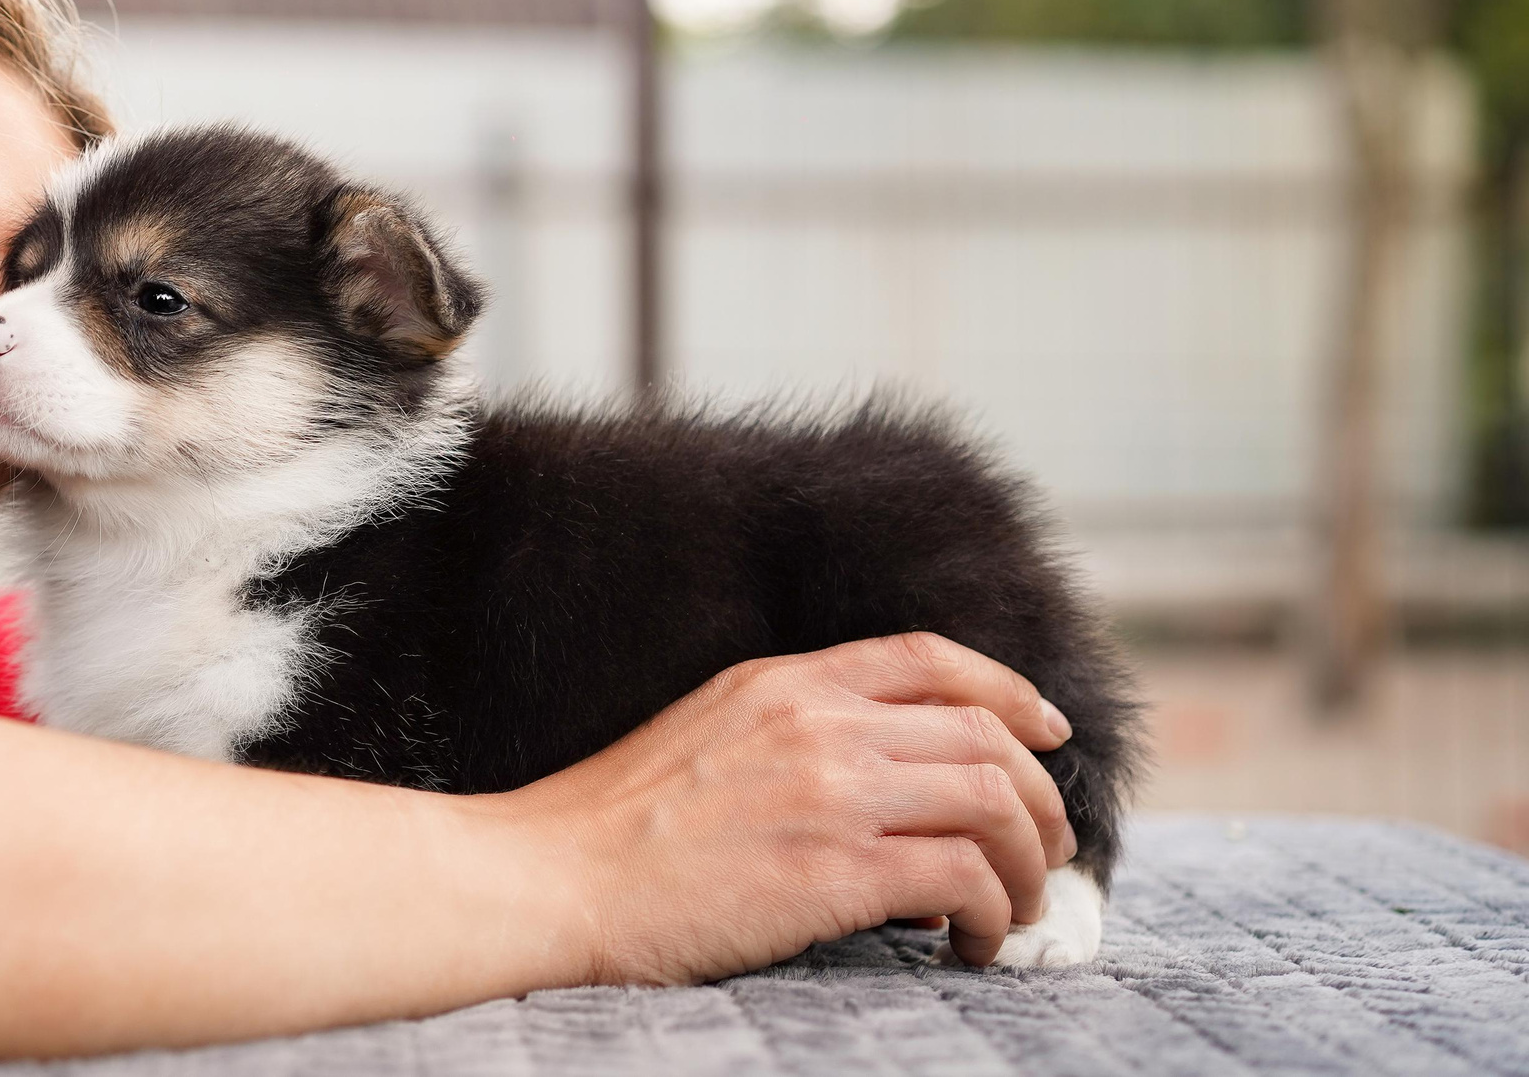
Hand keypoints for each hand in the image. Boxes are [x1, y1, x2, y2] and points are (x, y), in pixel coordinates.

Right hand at [496, 632, 1074, 984]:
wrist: (553, 878)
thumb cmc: (616, 827)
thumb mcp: (706, 731)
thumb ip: (789, 731)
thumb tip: (881, 780)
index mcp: (781, 682)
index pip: (929, 657)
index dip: (1008, 691)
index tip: (1045, 734)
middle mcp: (816, 723)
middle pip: (982, 733)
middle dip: (1038, 795)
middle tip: (1048, 847)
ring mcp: (828, 793)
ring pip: (992, 802)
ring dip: (1028, 862)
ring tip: (1015, 909)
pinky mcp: (833, 871)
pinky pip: (964, 878)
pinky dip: (991, 914)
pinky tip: (967, 943)